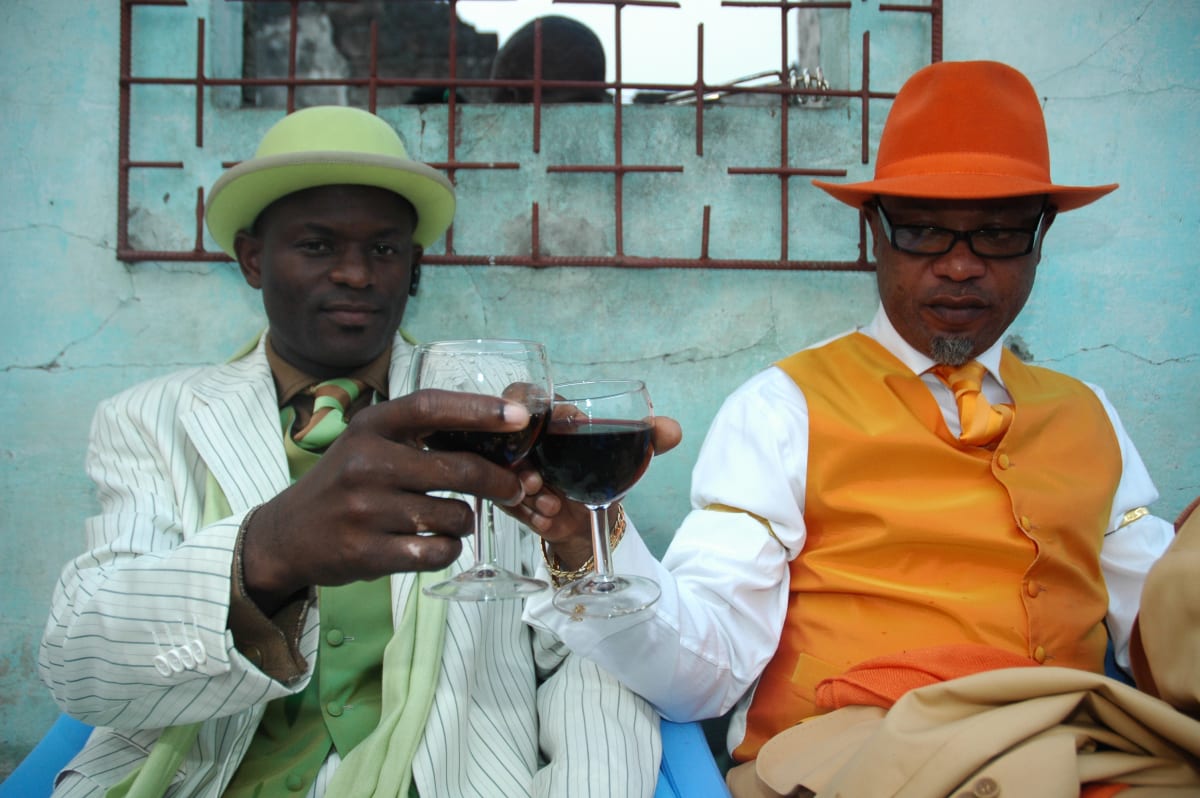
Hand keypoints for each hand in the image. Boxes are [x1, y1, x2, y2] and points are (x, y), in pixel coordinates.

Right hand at [241, 389, 529, 612]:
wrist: (285, 535)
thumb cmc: (343, 484)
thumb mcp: (368, 444)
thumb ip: (419, 437)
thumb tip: (495, 434)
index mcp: (370, 427)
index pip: (432, 407)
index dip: (480, 409)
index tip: (520, 415)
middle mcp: (366, 463)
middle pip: (459, 468)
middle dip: (499, 480)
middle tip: (515, 487)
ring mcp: (366, 509)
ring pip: (455, 515)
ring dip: (465, 521)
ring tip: (449, 519)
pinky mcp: (368, 551)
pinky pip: (439, 551)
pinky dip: (448, 548)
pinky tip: (433, 543)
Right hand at [504, 416, 682, 569]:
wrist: (592, 516)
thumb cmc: (603, 473)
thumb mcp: (625, 454)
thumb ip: (649, 439)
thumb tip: (674, 430)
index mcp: (548, 415)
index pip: (529, 395)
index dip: (545, 406)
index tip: (575, 422)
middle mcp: (524, 439)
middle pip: (506, 433)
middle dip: (525, 458)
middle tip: (542, 479)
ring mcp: (512, 468)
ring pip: (503, 470)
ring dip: (526, 489)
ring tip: (552, 503)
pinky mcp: (506, 497)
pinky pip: (506, 501)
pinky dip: (528, 511)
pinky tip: (548, 516)